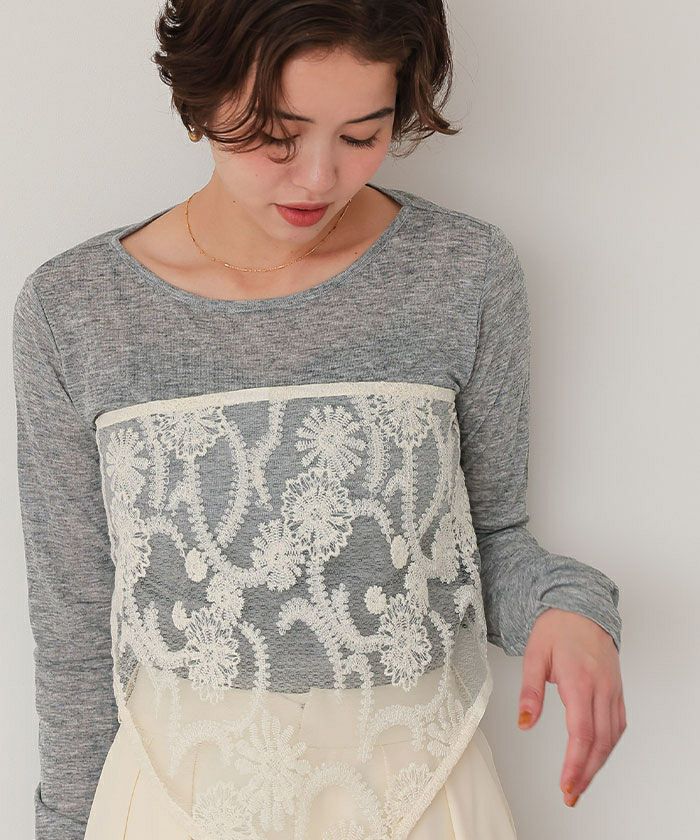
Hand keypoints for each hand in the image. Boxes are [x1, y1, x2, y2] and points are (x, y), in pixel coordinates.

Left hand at [516, 607, 626, 806]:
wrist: (579, 608)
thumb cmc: (554, 629)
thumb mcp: (533, 654)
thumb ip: (530, 691)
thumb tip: (525, 724)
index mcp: (579, 680)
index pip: (582, 732)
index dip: (576, 763)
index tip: (566, 785)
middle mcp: (601, 688)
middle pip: (600, 741)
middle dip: (586, 772)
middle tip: (571, 794)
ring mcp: (612, 690)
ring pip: (612, 736)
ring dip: (598, 763)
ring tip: (580, 784)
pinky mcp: (616, 690)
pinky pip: (618, 725)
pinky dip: (608, 746)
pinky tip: (595, 757)